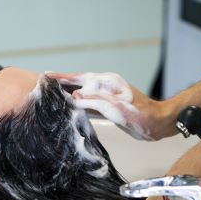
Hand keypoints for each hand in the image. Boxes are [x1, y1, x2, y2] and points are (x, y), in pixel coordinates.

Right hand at [46, 72, 178, 139]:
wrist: (157, 123)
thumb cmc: (141, 114)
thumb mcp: (116, 108)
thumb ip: (94, 101)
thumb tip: (73, 96)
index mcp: (106, 82)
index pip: (78, 77)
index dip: (61, 77)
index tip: (45, 76)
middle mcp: (104, 87)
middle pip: (78, 84)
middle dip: (61, 85)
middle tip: (43, 86)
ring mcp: (106, 97)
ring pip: (82, 95)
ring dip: (68, 96)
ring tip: (51, 97)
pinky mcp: (108, 108)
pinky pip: (88, 105)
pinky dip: (77, 106)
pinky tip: (69, 109)